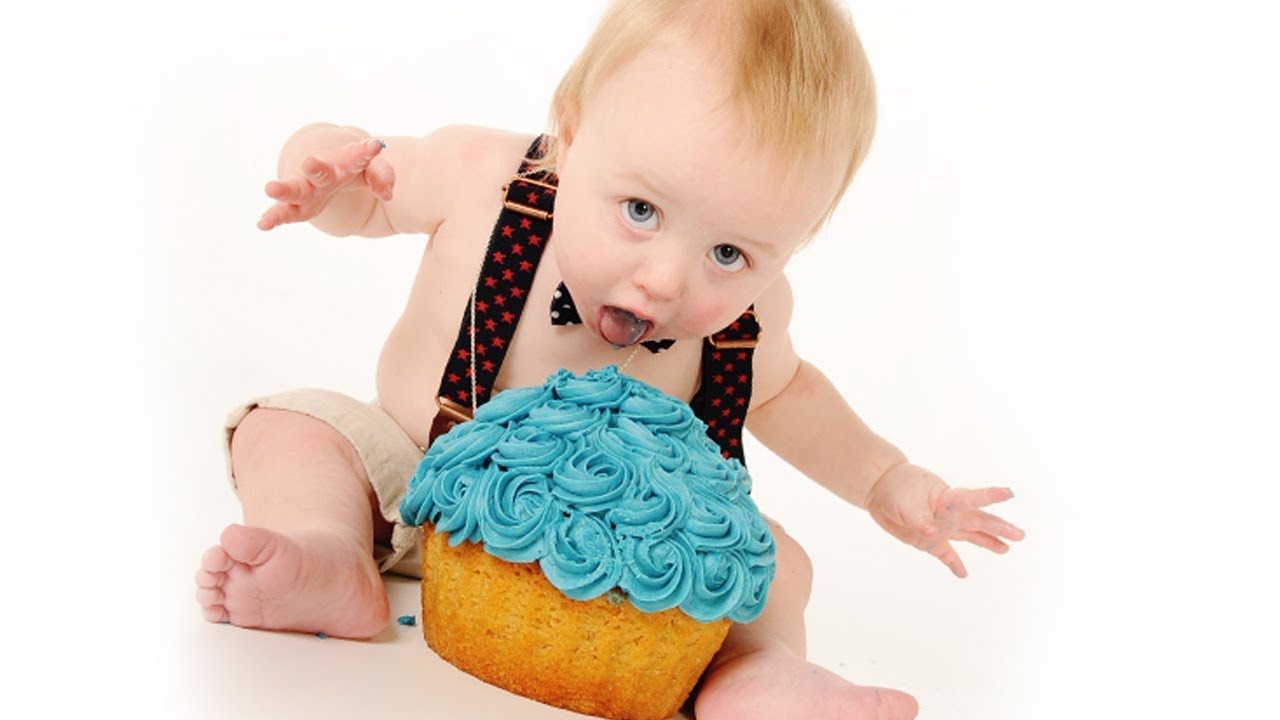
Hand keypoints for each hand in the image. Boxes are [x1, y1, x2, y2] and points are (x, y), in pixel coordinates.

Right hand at [257, 137, 395, 230]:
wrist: (325, 164)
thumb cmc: (353, 167)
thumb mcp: (371, 169)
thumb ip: (382, 176)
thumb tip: (388, 195)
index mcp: (343, 162)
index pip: (356, 156)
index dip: (364, 152)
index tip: (373, 146)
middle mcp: (321, 173)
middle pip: (319, 171)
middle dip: (315, 167)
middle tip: (310, 163)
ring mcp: (306, 188)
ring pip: (294, 188)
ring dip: (283, 189)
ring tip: (270, 188)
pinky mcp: (297, 206)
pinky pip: (284, 212)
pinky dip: (273, 217)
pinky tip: (262, 224)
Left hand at [865, 462, 1024, 577]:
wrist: (879, 488)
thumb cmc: (895, 487)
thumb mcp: (907, 502)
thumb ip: (921, 518)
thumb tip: (933, 533)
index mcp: (946, 499)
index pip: (972, 498)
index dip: (990, 496)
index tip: (1010, 493)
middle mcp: (949, 514)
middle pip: (978, 521)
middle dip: (999, 528)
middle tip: (1020, 535)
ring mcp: (941, 527)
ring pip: (969, 536)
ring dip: (987, 543)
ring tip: (1005, 550)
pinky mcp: (928, 540)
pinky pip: (945, 554)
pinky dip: (954, 564)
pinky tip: (963, 574)